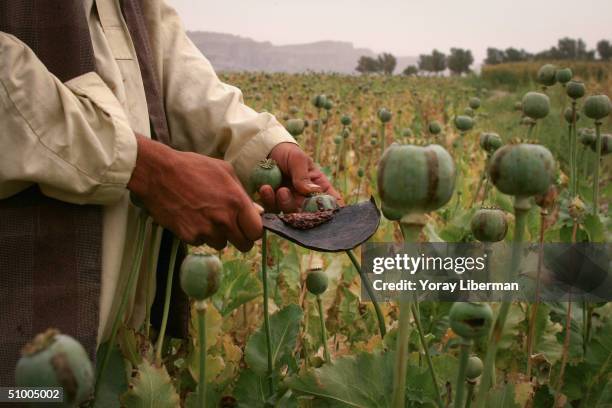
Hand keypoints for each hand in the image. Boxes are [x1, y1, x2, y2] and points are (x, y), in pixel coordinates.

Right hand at [127, 135, 261, 250]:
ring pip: (221, 244)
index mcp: (237, 202)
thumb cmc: (193, 167)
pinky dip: (198, 234)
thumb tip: (256, 211)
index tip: (247, 227)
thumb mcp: (224, 171)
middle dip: (239, 238)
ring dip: (217, 235)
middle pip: (243, 245)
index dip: (252, 231)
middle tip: (230, 227)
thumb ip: (242, 193)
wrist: (158, 173)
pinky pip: (201, 242)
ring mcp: (206, 230)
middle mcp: (224, 219)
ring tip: (205, 216)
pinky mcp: (189, 237)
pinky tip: (191, 217)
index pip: (256, 232)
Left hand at [258, 142, 343, 212]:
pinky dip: (268, 201)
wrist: (265, 152)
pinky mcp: (274, 205)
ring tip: (275, 188)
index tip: (322, 211)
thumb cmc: (288, 154)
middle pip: (309, 215)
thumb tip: (311, 191)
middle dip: (298, 208)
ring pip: (290, 215)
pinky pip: (273, 210)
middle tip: (284, 191)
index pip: (332, 204)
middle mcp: (306, 200)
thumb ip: (303, 176)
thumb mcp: (298, 159)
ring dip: (282, 203)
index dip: (331, 212)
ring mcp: (290, 204)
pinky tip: (265, 188)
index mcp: (320, 188)